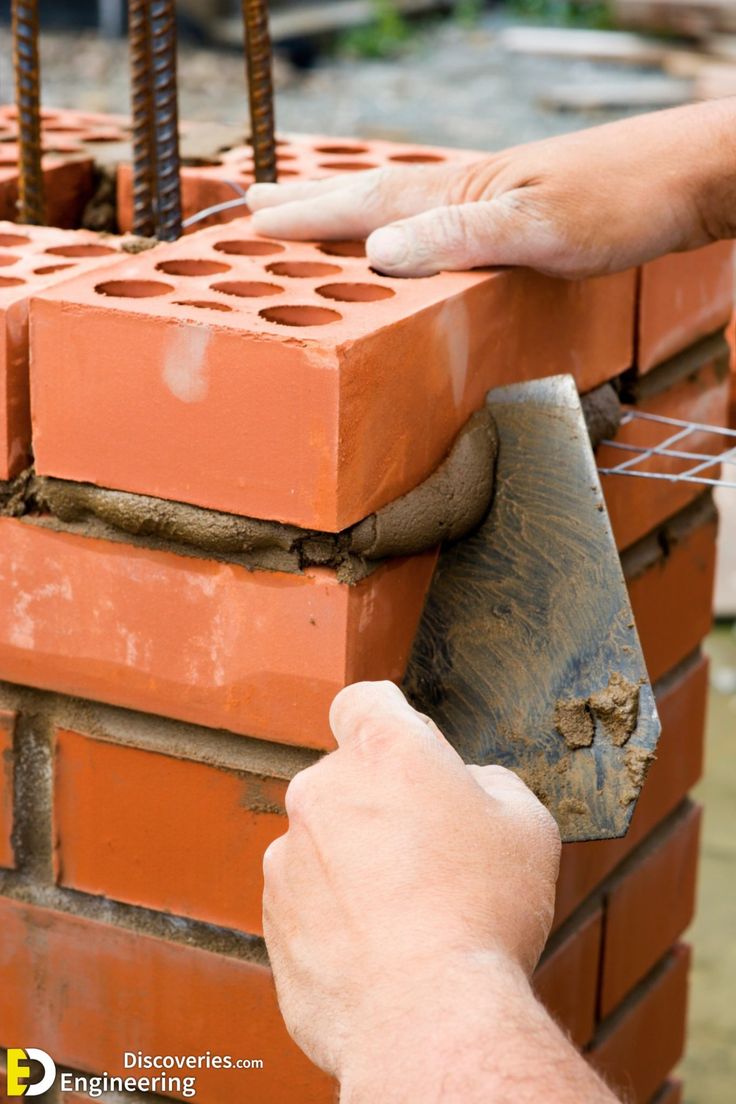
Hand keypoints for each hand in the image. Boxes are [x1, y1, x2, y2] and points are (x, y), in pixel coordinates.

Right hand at [247, 99, 735, 278]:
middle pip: (372, 197)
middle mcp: (467, 193)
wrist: (692, 178)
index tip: (250, 221)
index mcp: (460, 194)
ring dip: (350, 211)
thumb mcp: (538, 227)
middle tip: (257, 205)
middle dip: (312, 205)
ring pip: (401, 208)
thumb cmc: (624, 199)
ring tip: (313, 212)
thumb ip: (460, 237)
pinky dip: (402, 226)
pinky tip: (407, 236)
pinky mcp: (517, 217)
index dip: (307, 217)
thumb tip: (376, 252)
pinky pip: (436, 223)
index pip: (366, 205)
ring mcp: (492, 201)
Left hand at [262, 681, 560, 1086]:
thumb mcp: (526, 825)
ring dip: (357, 862)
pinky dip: (336, 914)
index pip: (365, 701)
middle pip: (347, 779)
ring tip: (410, 916)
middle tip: (432, 857)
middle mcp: (322, 789)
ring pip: (325, 841)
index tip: (411, 756)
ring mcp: (288, 853)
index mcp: (383, 750)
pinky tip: (381, 950)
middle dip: (381, 805)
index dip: (389, 721)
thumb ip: (491, 784)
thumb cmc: (483, 910)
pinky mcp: (273, 915)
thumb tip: (469, 787)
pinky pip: (308, 898)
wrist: (425, 1015)